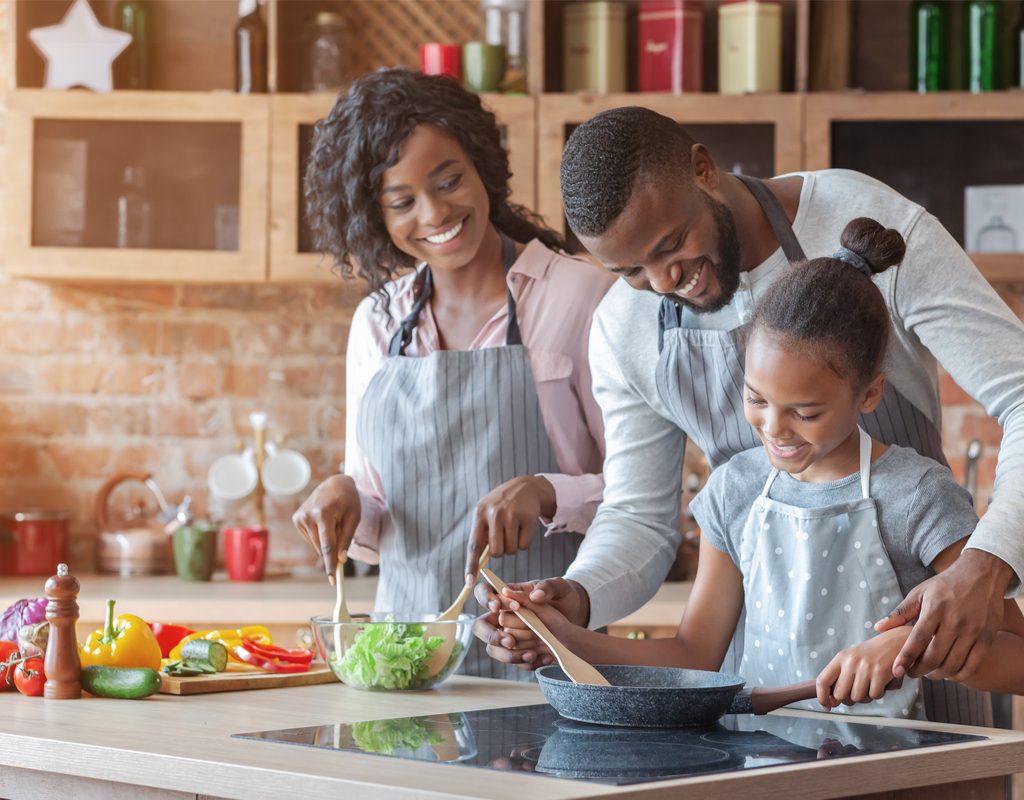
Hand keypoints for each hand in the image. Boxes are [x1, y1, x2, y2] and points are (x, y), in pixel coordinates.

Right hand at [292, 474, 360, 583]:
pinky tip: (325, 523)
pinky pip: (310, 538)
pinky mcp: (296, 519)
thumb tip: (341, 560)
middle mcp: (308, 516)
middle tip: (342, 550)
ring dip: (326, 542)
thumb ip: (347, 538)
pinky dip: (319, 537)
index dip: (330, 564)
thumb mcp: (354, 517)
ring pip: (315, 544)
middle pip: (321, 547)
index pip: (327, 545)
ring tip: (334, 524)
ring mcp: (300, 517)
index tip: (332, 581)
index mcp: (323, 514)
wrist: (334, 482)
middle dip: (332, 552)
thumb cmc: (348, 500)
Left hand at [464, 476, 555, 581]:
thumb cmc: (502, 505)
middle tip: (503, 538)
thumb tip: (478, 562)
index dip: (471, 566)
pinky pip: (524, 546)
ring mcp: (512, 515)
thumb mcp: (487, 511)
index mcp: (480, 513)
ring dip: (512, 546)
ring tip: (513, 529)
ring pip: (510, 551)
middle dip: (500, 551)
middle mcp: (495, 514)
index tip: (468, 583)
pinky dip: (524, 543)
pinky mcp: (528, 518)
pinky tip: (523, 528)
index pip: (473, 545)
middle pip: (496, 553)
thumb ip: (481, 533)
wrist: (526, 486)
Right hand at [472, 576, 588, 668]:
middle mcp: (502, 616)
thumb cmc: (562, 597)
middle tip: (511, 641)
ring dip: (509, 655)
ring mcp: (508, 636)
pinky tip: (545, 656)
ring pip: (493, 649)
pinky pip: (513, 661)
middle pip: (480, 627)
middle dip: (492, 636)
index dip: (485, 599)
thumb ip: (547, 587)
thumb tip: (535, 596)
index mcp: (508, 595)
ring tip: (532, 653)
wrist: (576, 620)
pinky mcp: (518, 652)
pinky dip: (527, 662)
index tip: (497, 607)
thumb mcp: (559, 588)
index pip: (484, 592)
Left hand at [816, 628, 909, 708]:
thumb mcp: (851, 659)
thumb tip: (831, 700)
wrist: (894, 642)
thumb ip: (840, 677)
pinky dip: (878, 694)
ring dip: (865, 697)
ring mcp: (865, 667)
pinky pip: (874, 695)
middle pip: (840, 694)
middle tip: (856, 693)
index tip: (827, 706)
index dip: (822, 697)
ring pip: (857, 697)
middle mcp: (850, 661)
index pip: (822, 680)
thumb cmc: (871, 655)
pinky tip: (880, 683)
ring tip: (870, 685)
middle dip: (848, 699)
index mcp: (840, 658)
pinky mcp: (880, 673)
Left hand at [874, 549, 1013, 679]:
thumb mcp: (919, 593)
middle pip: (934, 657)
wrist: (981, 574)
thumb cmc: (945, 585)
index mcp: (935, 610)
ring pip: (953, 664)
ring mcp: (973, 631)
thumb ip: (900, 613)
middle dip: (919, 670)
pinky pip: (973, 665)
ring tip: (928, 673)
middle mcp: (954, 622)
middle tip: (911, 673)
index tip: (896, 671)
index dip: (905, 658)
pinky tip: (949, 673)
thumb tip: (878, 627)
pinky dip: (959, 675)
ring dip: (938, 675)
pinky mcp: (987, 638)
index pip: (917, 640)